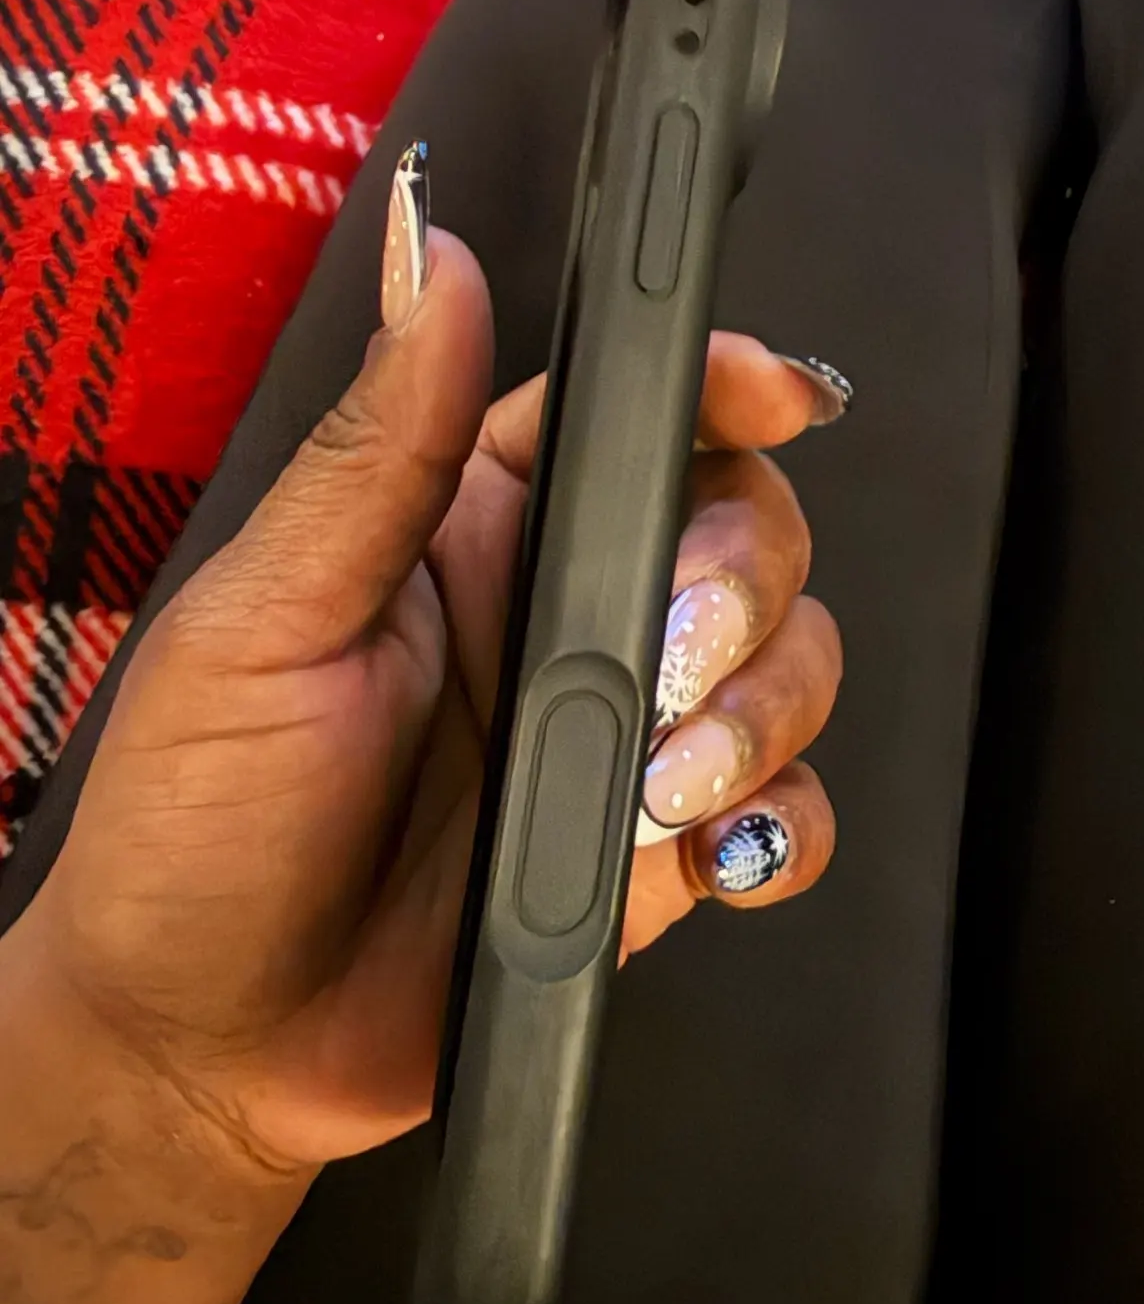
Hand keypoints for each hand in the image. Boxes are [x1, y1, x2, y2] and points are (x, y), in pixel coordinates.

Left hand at [9, 224, 843, 1183]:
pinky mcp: (654, 858)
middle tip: (668, 658)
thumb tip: (435, 256)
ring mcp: (619, 741)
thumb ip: (379, 448)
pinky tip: (714, 848)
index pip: (634, 418)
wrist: (208, 1047)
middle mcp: (565, 619)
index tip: (776, 390)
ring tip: (662, 783)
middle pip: (747, 532)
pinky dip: (780, 828)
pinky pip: (780, 818)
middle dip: (745, 579)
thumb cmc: (197, 822)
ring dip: (763, 712)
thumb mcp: (267, 618)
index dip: (721, 386)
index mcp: (472, 530)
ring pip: (787, 667)